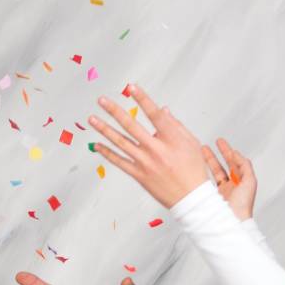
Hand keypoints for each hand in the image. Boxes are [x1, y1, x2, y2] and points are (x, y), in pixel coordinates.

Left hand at [89, 85, 212, 208]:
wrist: (190, 198)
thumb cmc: (193, 168)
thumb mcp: (190, 142)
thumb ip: (175, 125)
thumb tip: (162, 109)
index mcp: (171, 138)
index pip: (154, 113)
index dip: (142, 99)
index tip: (131, 87)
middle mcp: (156, 149)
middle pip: (131, 125)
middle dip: (114, 111)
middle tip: (101, 100)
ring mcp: (145, 162)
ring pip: (121, 142)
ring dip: (104, 129)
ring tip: (92, 119)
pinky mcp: (138, 175)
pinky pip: (119, 162)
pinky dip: (106, 153)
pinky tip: (96, 145)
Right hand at [201, 136, 256, 220]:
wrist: (231, 222)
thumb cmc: (242, 206)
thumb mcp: (249, 180)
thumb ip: (244, 165)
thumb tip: (236, 154)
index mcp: (241, 182)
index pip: (234, 163)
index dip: (227, 152)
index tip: (220, 142)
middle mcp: (230, 187)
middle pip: (222, 166)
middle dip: (216, 155)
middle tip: (209, 146)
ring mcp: (219, 192)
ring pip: (213, 173)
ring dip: (208, 162)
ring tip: (202, 153)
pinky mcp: (210, 198)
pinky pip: (206, 182)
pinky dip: (203, 174)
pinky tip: (199, 168)